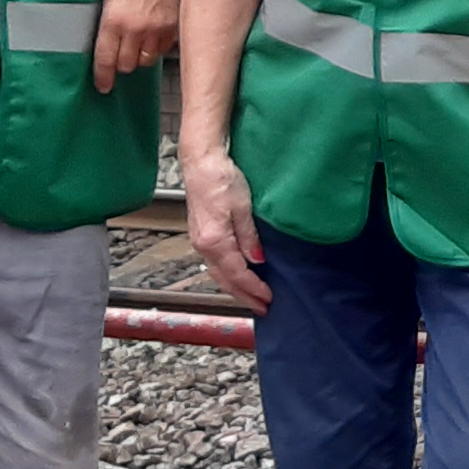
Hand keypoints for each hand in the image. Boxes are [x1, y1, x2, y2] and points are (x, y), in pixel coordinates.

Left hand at [92, 0, 184, 90]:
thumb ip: (109, 21)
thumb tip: (108, 42)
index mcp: (113, 18)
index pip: (105, 58)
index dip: (104, 76)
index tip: (103, 85)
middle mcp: (134, 27)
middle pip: (127, 64)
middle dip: (122, 63)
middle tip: (121, 55)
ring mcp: (156, 28)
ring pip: (146, 59)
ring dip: (141, 55)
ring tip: (139, 42)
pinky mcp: (173, 25)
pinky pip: (163, 48)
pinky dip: (158, 46)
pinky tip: (154, 34)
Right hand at [180, 149, 272, 311]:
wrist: (200, 161)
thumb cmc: (220, 178)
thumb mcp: (243, 207)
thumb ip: (250, 237)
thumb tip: (258, 261)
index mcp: (214, 241)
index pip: (238, 274)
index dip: (254, 289)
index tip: (269, 298)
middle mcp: (202, 245)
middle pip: (225, 280)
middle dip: (244, 296)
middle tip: (262, 308)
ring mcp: (199, 240)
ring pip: (217, 273)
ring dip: (235, 288)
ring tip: (251, 297)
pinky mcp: (200, 233)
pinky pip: (214, 263)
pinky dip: (227, 274)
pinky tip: (237, 275)